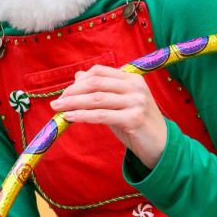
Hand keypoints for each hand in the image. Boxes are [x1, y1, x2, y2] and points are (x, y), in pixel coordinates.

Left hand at [50, 65, 166, 169]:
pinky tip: (69, 117)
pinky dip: (82, 115)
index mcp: (132, 79)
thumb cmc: (135, 123)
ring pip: (96, 99)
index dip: (79, 81)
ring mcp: (136, 102)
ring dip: (73, 103)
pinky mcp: (134, 119)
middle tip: (56, 102)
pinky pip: (101, 115)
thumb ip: (101, 89)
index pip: (99, 72)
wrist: (160, 144)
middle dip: (72, 92)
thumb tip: (78, 75)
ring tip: (57, 109)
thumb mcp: (118, 103)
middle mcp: (135, 87)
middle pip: (95, 84)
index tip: (65, 93)